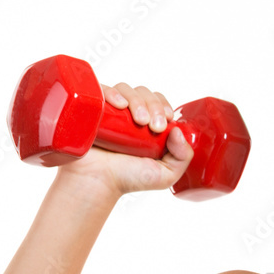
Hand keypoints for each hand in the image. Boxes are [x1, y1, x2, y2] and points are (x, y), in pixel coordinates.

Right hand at [57, 83, 193, 196]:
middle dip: (154, 106)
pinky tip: (120, 105)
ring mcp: (109, 110)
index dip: (164, 106)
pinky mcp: (91, 109)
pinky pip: (101, 90)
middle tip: (155, 127)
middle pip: (144, 93)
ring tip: (139, 121)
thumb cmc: (126, 179)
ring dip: (138, 101)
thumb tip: (178, 130)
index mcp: (145, 125)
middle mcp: (127, 115)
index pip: (158, 102)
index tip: (166, 120)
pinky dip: (113, 93)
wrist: (95, 184)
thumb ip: (182, 156)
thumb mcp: (166, 174)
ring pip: (126, 89)